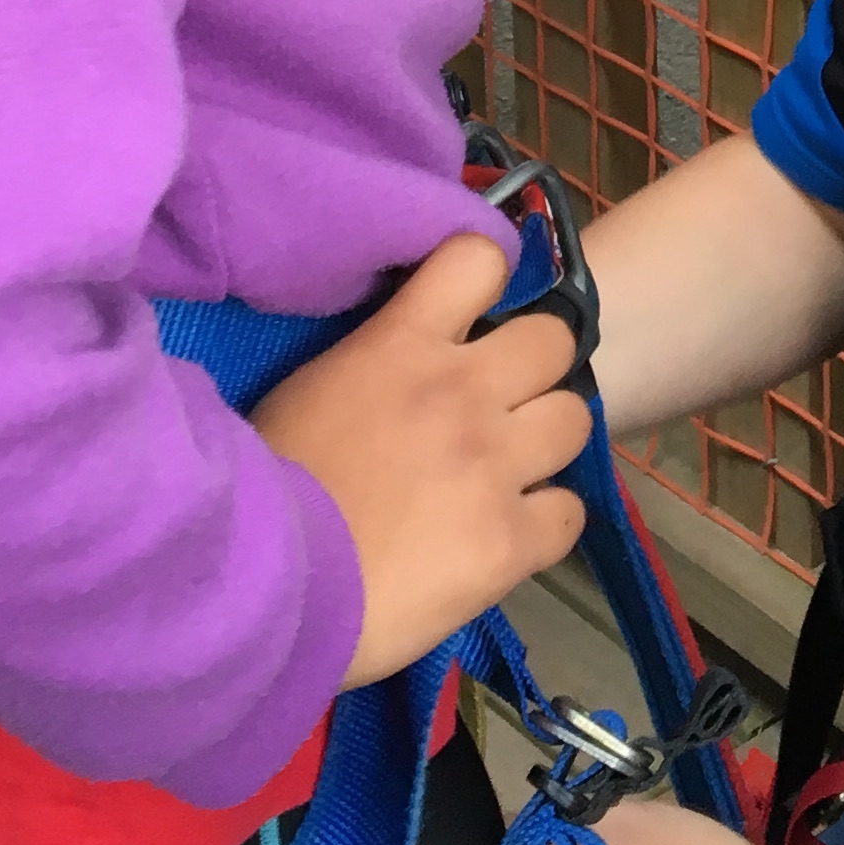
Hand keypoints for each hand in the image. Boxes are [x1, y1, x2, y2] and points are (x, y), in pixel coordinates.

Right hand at [253, 235, 589, 687]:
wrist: (270, 586)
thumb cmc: (268, 486)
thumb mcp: (310, 390)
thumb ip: (372, 364)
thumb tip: (396, 368)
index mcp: (402, 345)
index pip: (479, 258)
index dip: (486, 281)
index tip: (474, 316)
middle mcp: (463, 390)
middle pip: (553, 340)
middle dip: (534, 368)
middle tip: (502, 404)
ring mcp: (495, 465)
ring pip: (575, 419)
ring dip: (546, 442)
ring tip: (513, 470)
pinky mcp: (512, 540)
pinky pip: (570, 513)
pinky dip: (545, 523)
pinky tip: (510, 535)